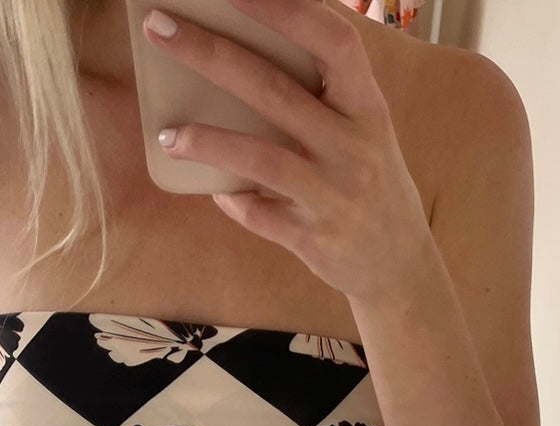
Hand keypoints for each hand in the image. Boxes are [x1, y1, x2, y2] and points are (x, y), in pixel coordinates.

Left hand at [142, 0, 431, 305]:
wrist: (399, 266)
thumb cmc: (370, 184)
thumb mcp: (365, 130)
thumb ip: (323, 97)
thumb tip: (247, 58)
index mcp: (368, 108)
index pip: (332, 41)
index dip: (285, 9)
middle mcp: (353, 147)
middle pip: (274, 90)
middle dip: (211, 54)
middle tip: (160, 28)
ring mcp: (333, 195)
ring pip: (260, 158)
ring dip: (206, 142)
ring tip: (166, 135)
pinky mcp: (312, 238)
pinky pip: (257, 213)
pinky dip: (230, 199)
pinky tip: (212, 189)